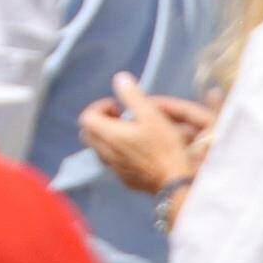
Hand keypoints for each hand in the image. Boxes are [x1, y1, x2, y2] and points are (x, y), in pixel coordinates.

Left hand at [78, 75, 213, 199]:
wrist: (175, 183)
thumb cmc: (165, 147)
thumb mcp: (151, 115)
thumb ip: (132, 95)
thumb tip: (120, 79)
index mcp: (109, 136)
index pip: (86, 117)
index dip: (100, 107)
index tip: (118, 107)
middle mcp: (106, 153)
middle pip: (88, 133)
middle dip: (100, 121)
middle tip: (121, 118)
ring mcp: (115, 169)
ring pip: (99, 148)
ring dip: (107, 137)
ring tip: (129, 133)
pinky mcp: (125, 180)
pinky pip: (111, 162)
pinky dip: (116, 151)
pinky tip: (136, 150)